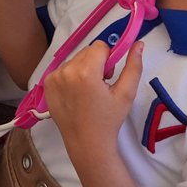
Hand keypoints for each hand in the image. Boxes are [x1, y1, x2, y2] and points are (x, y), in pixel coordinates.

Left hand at [44, 40, 143, 156]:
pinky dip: (71, 77)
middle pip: (86, 52)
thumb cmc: (108, 120)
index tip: (109, 78)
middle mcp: (66, 71)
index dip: (108, 60)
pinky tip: (76, 94)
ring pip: (75, 60)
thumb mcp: (126, 93)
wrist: (87, 143)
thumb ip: (133, 66)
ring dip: (83, 69)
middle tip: (100, 86)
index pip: (100, 47)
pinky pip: (63, 69)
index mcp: (85, 72)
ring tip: (88, 92)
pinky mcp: (47, 84)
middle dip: (96, 64)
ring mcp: (54, 77)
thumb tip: (138, 44)